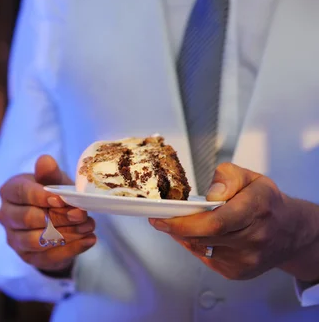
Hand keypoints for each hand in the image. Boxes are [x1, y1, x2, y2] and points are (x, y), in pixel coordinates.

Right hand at [0, 155, 96, 273]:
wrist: (53, 219)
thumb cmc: (51, 195)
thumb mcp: (53, 181)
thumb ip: (49, 173)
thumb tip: (45, 160)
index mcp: (10, 191)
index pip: (22, 193)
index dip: (41, 196)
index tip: (62, 199)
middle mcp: (6, 215)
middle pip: (29, 219)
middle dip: (58, 217)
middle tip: (82, 214)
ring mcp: (14, 238)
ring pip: (37, 240)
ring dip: (66, 234)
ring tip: (88, 226)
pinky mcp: (27, 257)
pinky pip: (47, 257)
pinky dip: (70, 250)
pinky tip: (88, 240)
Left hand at [149, 163, 318, 280]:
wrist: (289, 232)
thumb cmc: (265, 202)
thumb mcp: (250, 178)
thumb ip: (227, 177)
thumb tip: (211, 194)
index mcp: (256, 209)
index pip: (215, 222)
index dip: (184, 222)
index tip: (161, 217)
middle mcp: (254, 238)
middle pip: (203, 236)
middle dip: (176, 227)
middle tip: (160, 218)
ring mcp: (246, 259)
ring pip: (200, 248)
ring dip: (184, 236)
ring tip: (180, 223)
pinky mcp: (238, 272)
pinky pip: (205, 258)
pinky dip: (195, 245)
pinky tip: (198, 234)